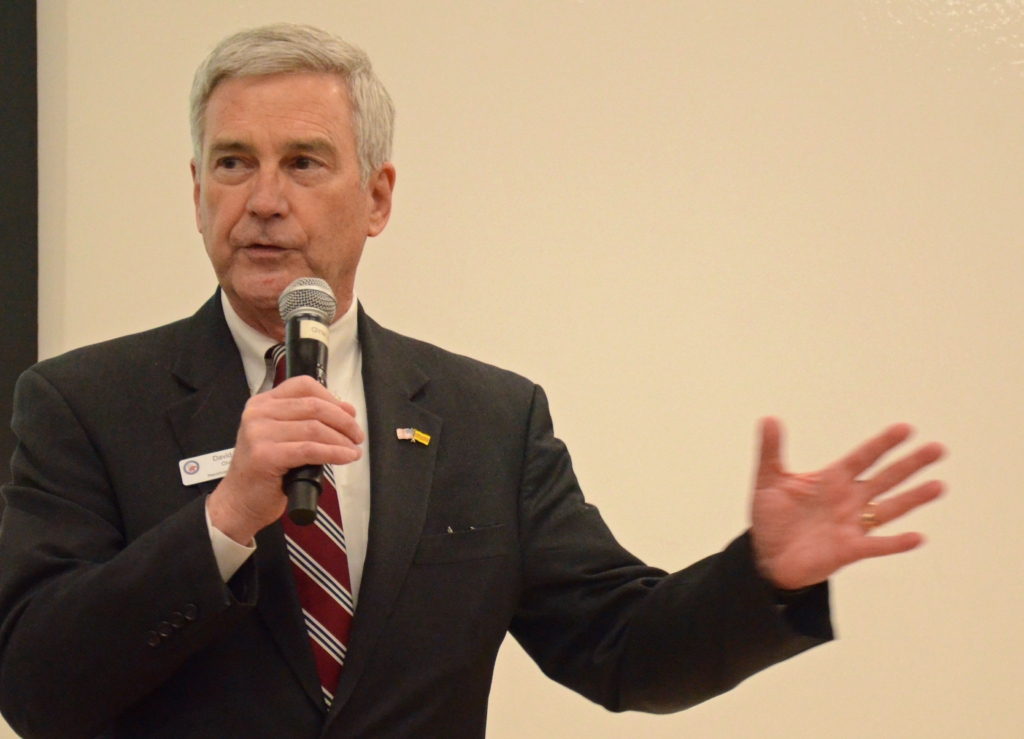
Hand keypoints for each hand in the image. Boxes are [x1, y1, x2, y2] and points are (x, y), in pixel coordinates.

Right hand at [207, 376, 364, 544]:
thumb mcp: (282, 437)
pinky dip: (334, 453)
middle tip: (357, 436)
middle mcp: (258, 413)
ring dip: (341, 439)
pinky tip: (346, 457)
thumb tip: (347, 410)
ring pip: (315, 428)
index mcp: (262, 403)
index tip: (350, 414)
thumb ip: (306, 420)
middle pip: (314, 406)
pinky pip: (310, 449)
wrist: (238, 502)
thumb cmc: (264, 471)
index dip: (332, 398)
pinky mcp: (266, 455)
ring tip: (354, 450)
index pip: (304, 386)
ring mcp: (259, 433)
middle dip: (343, 421)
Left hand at [750, 417, 944, 589]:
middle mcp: (849, 500)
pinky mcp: (849, 550)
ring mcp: (852, 525)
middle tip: (938, 449)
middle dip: (910, 464)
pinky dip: (896, 543)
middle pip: (885, 478)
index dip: (883, 444)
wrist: (766, 555)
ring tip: (939, 485)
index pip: (863, 457)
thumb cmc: (771, 517)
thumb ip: (770, 450)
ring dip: (914, 498)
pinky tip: (917, 537)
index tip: (906, 429)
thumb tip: (768, 418)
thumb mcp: (768, 480)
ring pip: (889, 508)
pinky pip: (876, 545)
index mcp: (833, 480)